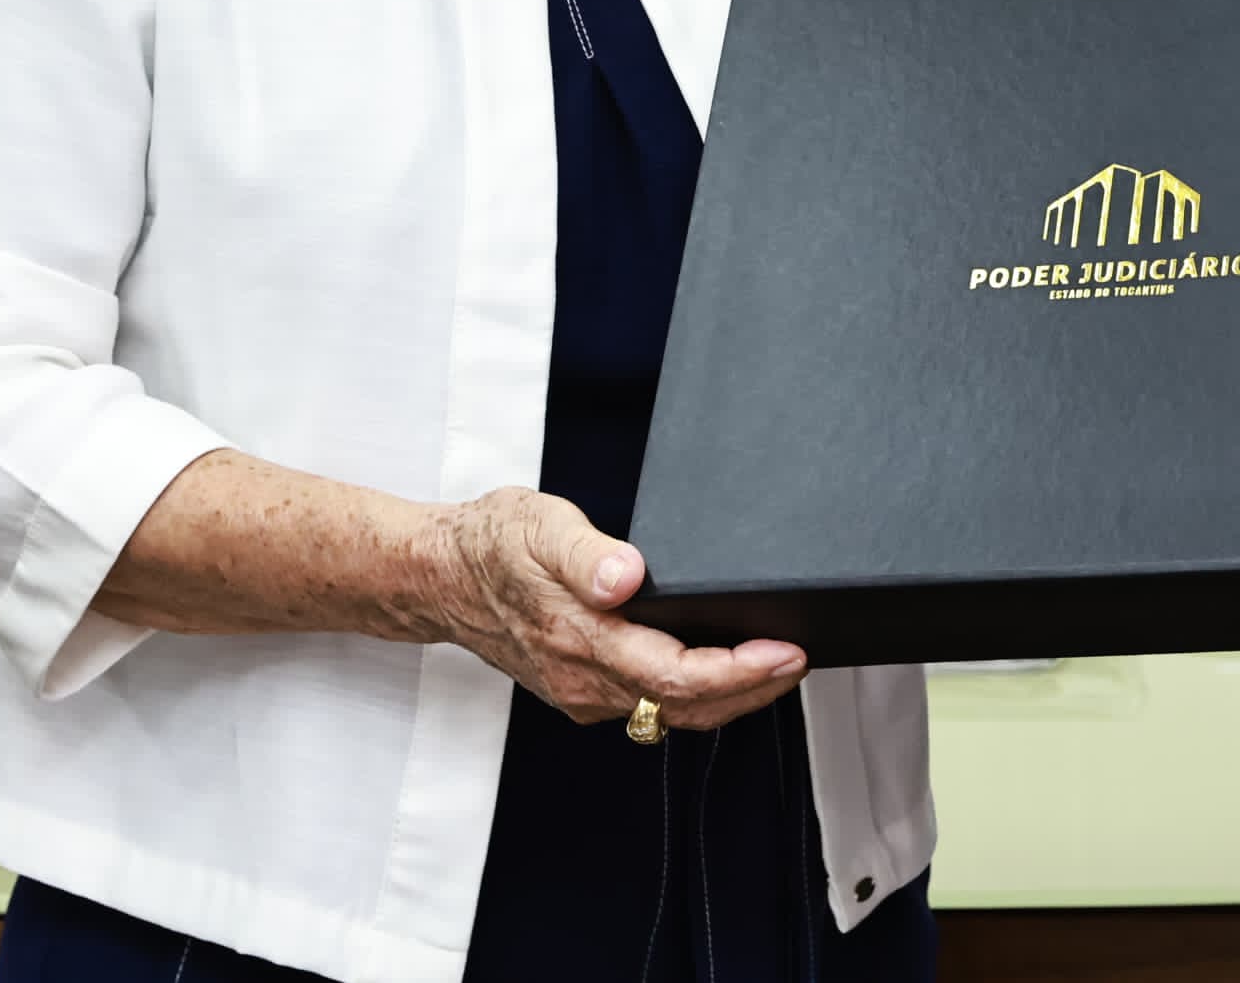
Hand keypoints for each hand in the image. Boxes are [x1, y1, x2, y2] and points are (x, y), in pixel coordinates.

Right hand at [424, 487, 806, 728]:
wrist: (438, 576)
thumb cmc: (490, 545)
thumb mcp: (538, 527)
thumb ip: (586, 554)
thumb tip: (625, 578)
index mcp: (583, 640)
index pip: (676, 676)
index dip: (739, 672)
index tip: (785, 652)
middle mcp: (585, 680)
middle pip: (684, 706)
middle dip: (751, 690)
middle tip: (801, 660)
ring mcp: (582, 691)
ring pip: (669, 713)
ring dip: (728, 696)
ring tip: (776, 666)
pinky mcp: (580, 687)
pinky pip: (649, 705)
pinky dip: (694, 693)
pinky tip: (719, 669)